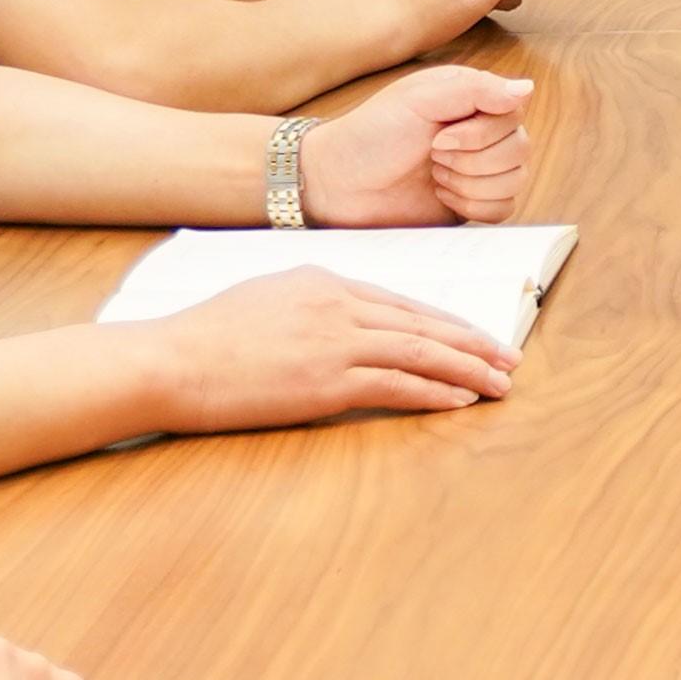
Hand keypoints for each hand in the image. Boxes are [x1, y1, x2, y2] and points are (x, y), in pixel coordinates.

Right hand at [135, 265, 517, 427]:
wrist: (171, 359)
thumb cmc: (204, 337)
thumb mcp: (265, 298)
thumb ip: (309, 305)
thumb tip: (336, 323)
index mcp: (325, 279)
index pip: (400, 302)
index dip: (443, 321)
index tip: (472, 335)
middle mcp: (339, 303)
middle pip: (423, 323)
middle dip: (472, 342)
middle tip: (509, 357)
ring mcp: (336, 340)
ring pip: (421, 352)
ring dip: (468, 369)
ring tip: (500, 383)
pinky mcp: (328, 380)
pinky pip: (397, 385)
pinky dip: (435, 392)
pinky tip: (461, 400)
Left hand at [306, 63, 533, 223]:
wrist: (338, 184)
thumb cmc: (370, 133)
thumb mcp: (418, 98)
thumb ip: (475, 90)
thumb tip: (527, 89)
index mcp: (473, 100)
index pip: (515, 113)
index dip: (482, 133)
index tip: (439, 136)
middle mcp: (482, 133)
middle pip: (520, 149)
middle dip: (470, 160)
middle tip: (432, 156)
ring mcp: (479, 170)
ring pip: (515, 180)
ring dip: (469, 183)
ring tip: (434, 175)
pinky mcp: (473, 203)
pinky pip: (504, 209)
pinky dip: (473, 205)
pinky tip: (442, 195)